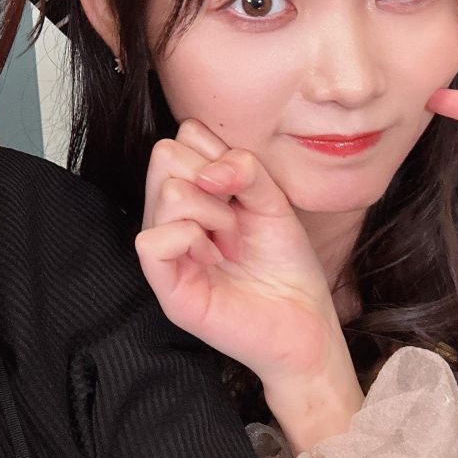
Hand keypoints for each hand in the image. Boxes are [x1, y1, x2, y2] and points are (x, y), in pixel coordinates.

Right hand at [137, 120, 355, 406]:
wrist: (305, 322)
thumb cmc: (286, 264)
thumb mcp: (273, 200)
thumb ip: (245, 168)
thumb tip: (212, 171)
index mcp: (191, 191)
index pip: (181, 136)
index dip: (217, 152)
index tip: (243, 191)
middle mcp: (168, 215)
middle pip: (164, 154)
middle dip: (213, 179)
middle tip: (237, 220)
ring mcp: (164, 249)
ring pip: (167, 192)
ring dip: (214, 214)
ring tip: (231, 244)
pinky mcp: (164, 284)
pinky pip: (152, 240)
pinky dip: (190, 240)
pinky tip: (213, 260)